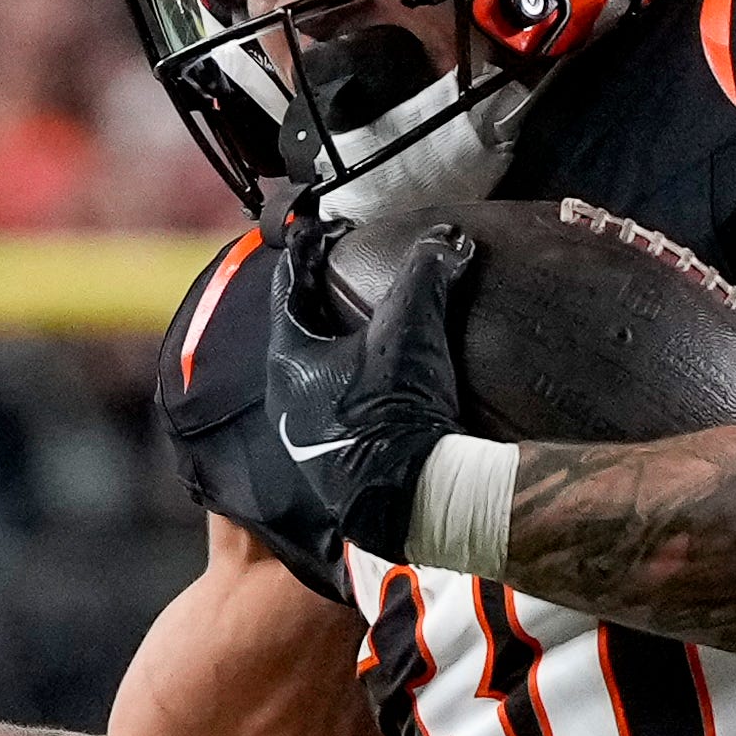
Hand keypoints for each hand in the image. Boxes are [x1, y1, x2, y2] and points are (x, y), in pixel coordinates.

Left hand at [268, 218, 474, 557]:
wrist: (414, 503)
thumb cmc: (397, 413)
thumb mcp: (412, 328)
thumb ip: (427, 273)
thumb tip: (448, 239)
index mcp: (289, 360)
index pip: (289, 286)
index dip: (311, 251)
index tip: (330, 233)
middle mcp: (287, 400)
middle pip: (301, 333)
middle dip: (324, 303)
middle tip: (349, 278)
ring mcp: (309, 439)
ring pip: (318, 376)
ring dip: (341, 352)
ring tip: (372, 333)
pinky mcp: (336, 469)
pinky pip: (340, 412)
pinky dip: (356, 390)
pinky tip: (385, 388)